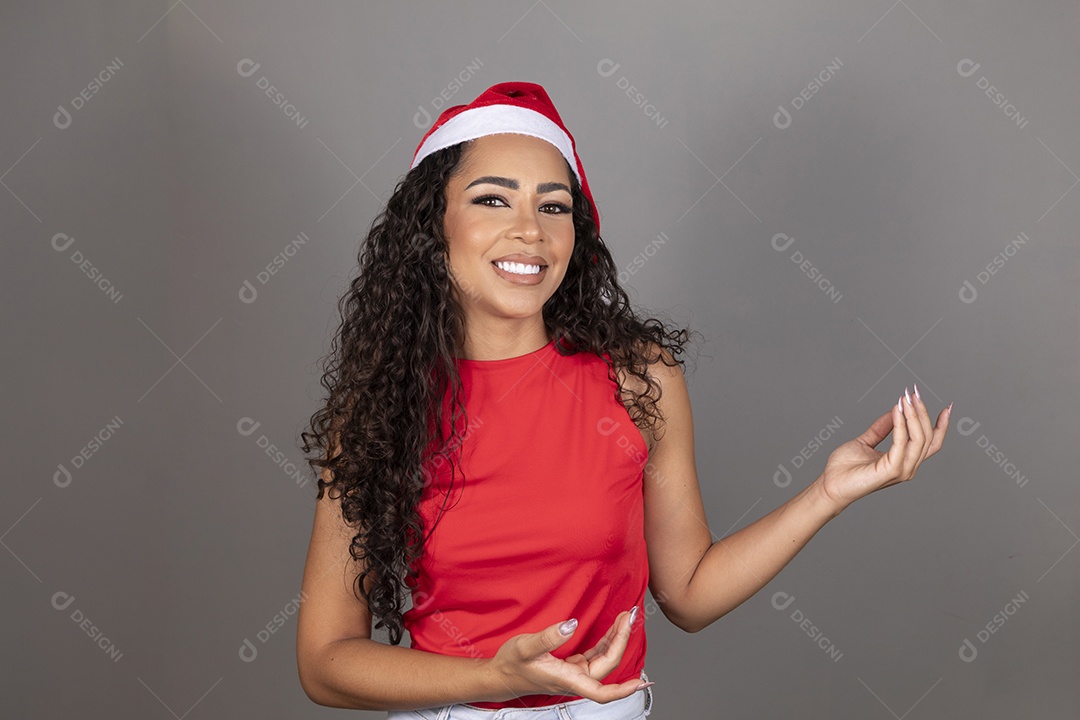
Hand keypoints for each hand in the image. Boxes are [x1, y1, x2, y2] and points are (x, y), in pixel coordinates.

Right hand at [485, 609, 644, 702]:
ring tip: (624, 617)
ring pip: (603, 659)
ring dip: (616, 640)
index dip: (622, 690)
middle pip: (608, 665)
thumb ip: (549, 637)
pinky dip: (606, 641)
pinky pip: (595, 655)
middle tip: (628, 616)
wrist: (501, 674)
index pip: (601, 692)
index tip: (641, 682)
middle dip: (622, 640)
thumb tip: (572, 624)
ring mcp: (575, 673)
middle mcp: (575, 679)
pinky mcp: (572, 666)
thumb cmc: (512, 664)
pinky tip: (611, 630)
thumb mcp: (526, 646)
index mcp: (567, 679)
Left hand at [817, 386, 950, 511]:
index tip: (946, 407)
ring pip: (919, 438)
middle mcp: (908, 466)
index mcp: (905, 461)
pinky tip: (896, 410)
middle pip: (927, 436)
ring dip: (913, 415)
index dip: (941, 425)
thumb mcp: (867, 441)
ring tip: (906, 398)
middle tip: (914, 393)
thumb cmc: (845, 468)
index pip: (932, 442)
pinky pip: (901, 443)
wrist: (830, 485)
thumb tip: (895, 410)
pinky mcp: (891, 470)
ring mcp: (902, 470)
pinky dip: (900, 424)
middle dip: (922, 412)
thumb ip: (882, 428)